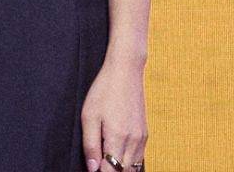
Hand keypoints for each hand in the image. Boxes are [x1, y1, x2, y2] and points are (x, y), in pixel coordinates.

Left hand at [80, 56, 147, 170]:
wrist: (126, 70)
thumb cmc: (105, 90)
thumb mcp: (89, 115)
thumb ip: (90, 145)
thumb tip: (92, 169)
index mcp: (117, 138)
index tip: (92, 168)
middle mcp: (133, 142)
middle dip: (110, 171)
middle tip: (98, 162)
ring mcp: (141, 138)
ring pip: (133, 168)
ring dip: (120, 169)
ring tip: (106, 158)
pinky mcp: (145, 134)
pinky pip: (139, 159)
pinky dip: (129, 162)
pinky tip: (118, 154)